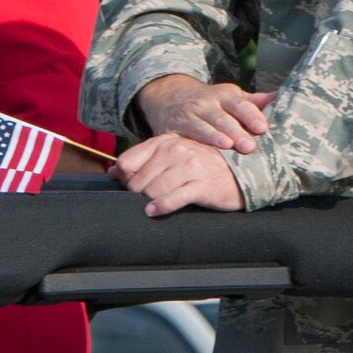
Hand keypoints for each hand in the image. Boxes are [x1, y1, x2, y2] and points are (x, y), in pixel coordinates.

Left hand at [110, 134, 244, 216]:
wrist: (241, 171)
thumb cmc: (202, 165)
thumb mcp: (173, 156)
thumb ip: (143, 161)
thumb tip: (111, 173)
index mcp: (164, 141)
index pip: (127, 161)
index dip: (124, 178)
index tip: (129, 186)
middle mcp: (176, 150)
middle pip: (138, 180)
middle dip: (137, 194)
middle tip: (144, 199)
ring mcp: (189, 166)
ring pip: (152, 190)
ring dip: (149, 201)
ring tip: (155, 204)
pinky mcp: (201, 185)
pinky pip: (172, 198)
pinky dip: (160, 207)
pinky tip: (154, 211)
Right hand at [135, 75, 274, 152]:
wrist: (170, 96)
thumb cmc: (211, 101)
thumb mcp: (230, 96)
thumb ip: (253, 101)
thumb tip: (279, 97)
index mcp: (223, 96)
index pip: (240, 105)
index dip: (251, 115)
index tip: (262, 127)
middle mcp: (205, 105)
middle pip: (222, 118)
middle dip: (236, 131)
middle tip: (249, 145)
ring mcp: (188, 117)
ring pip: (201, 127)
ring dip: (213, 136)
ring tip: (226, 145)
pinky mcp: (172, 130)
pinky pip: (180, 139)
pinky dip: (186, 145)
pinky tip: (194, 154)